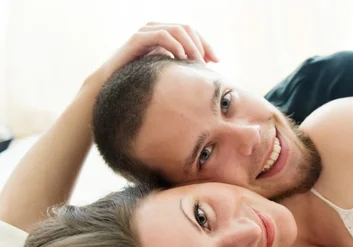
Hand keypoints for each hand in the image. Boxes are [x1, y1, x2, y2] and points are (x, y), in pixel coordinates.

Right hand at [90, 22, 217, 86]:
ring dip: (191, 46)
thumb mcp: (167, 72)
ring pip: (177, 29)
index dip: (206, 44)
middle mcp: (156, 28)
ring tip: (196, 63)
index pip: (192, 32)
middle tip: (206, 65)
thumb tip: (208, 66)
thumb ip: (183, 66)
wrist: (111, 85)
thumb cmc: (140, 82)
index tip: (216, 62)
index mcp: (164, 34)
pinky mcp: (137, 39)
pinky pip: (162, 35)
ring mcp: (146, 32)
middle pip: (187, 28)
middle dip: (201, 45)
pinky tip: (181, 59)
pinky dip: (175, 45)